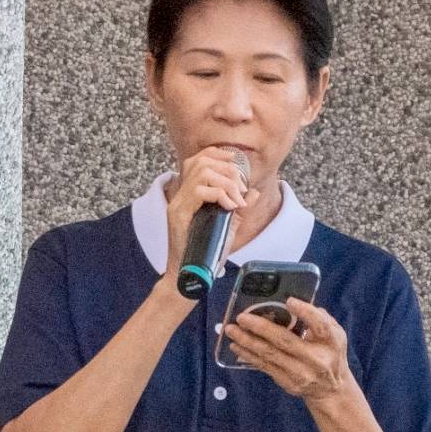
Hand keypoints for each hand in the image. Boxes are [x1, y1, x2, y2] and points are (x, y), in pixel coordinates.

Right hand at [164, 146, 258, 276]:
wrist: (189, 277)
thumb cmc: (206, 255)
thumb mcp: (227, 227)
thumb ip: (239, 209)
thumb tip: (253, 193)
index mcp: (188, 195)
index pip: (198, 159)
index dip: (218, 154)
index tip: (236, 163)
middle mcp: (179, 196)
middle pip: (201, 161)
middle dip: (228, 170)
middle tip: (241, 190)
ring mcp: (177, 205)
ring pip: (201, 172)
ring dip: (226, 182)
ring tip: (236, 199)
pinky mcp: (178, 215)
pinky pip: (199, 191)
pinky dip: (220, 194)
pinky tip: (230, 207)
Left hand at [224, 300, 353, 401]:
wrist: (330, 389)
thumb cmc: (330, 354)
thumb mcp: (335, 334)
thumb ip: (320, 319)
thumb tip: (291, 304)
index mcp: (331, 342)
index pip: (320, 326)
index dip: (305, 312)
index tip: (289, 301)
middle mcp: (316, 359)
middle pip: (285, 341)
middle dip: (260, 328)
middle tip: (241, 317)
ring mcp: (300, 373)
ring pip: (269, 354)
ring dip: (247, 341)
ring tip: (231, 330)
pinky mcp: (287, 382)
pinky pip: (264, 366)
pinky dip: (248, 355)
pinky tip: (235, 345)